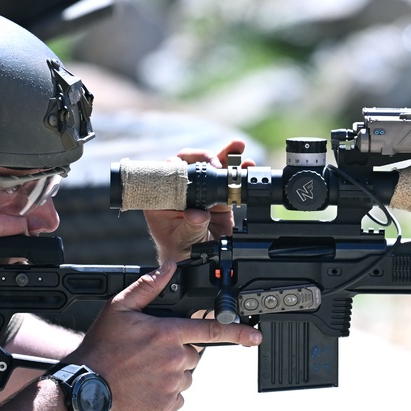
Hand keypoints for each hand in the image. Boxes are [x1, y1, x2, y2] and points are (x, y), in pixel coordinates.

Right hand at [69, 260, 261, 410]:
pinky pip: (177, 397)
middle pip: (193, 353)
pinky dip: (166, 392)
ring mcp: (172, 383)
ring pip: (185, 375)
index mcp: (168, 333)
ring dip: (172, 372)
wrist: (86, 388)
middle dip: (178, 350)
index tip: (255, 336)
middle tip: (150, 352)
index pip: (212, 329)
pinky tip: (145, 385)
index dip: (238, 332)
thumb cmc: (101, 347)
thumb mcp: (119, 308)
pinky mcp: (167, 404)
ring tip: (144, 370)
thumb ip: (148, 287)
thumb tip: (168, 267)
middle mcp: (175, 359)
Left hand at [144, 139, 253, 262]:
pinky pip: (227, 179)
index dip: (181, 165)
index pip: (168, 171)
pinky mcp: (216, 196)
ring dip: (224, 154)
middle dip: (205, 157)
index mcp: (163, 198)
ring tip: (237, 147)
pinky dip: (238, 168)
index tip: (195, 168)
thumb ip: (190, 228)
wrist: (197, 262)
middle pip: (189, 161)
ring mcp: (199, 191)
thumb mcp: (183, 241)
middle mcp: (180, 190)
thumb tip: (197, 214)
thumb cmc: (181, 252)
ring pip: (210, 165)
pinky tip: (247, 163)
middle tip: (217, 163)